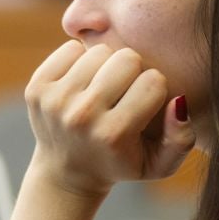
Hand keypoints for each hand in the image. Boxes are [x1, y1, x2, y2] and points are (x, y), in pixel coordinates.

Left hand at [25, 40, 193, 197]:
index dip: (156, 89)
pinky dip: (81, 60)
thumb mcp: (159, 163)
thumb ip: (182, 139)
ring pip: (100, 50)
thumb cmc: (121, 162)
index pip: (154, 82)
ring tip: (104, 88)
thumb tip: (179, 102)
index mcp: (113, 135)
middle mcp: (82, 117)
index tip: (145, 105)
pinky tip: (83, 83)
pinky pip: (71, 48)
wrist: (67, 171)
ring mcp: (55, 102)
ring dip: (107, 65)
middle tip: (125, 92)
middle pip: (128, 58)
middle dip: (133, 72)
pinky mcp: (36, 89)